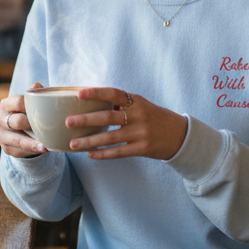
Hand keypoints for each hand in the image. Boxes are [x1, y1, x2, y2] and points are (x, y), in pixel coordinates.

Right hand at [0, 82, 47, 157]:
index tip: (45, 109)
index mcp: (6, 104)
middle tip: (48, 128)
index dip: (31, 105)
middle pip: (17, 121)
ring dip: (32, 144)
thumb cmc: (28, 113)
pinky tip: (42, 150)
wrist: (21, 131)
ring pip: (17, 140)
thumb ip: (34, 95)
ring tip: (46, 147)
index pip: (18, 101)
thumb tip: (37, 86)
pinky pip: (19, 151)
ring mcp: (1, 135)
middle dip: (32, 125)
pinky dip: (32, 151)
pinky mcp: (6, 148)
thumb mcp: (31, 103)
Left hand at [66, 87, 186, 160]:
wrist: (180, 135)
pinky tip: (90, 155)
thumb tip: (94, 102)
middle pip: (108, 117)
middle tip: (68, 122)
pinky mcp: (143, 149)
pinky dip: (103, 154)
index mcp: (136, 101)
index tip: (79, 94)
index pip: (114, 94)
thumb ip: (122, 105)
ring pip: (110, 138)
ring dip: (89, 141)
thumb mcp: (142, 105)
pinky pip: (119, 152)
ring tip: (73, 144)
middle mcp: (138, 116)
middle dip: (86, 120)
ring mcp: (141, 133)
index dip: (96, 93)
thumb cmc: (155, 118)